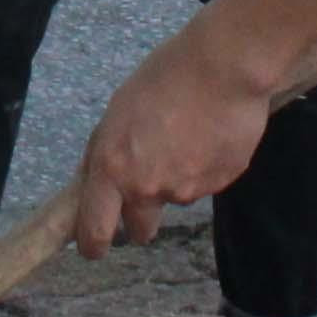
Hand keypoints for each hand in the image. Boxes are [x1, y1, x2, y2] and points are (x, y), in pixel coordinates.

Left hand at [73, 18, 282, 255]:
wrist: (224, 68)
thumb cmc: (164, 77)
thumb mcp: (117, 112)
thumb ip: (106, 153)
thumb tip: (98, 181)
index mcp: (113, 169)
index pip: (95, 230)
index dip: (92, 244)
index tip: (93, 247)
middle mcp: (148, 188)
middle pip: (140, 230)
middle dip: (139, 218)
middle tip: (146, 184)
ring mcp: (187, 190)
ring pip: (175, 199)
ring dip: (175, 179)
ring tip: (186, 136)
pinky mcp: (220, 184)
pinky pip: (205, 184)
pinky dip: (204, 168)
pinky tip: (209, 135)